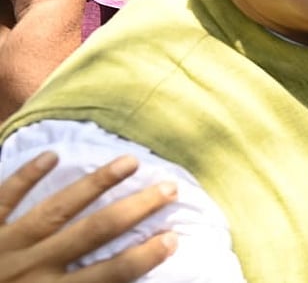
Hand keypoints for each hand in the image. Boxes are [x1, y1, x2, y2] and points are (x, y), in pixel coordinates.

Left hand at [0, 153, 176, 281]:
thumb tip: (118, 282)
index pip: (110, 274)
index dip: (144, 257)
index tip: (172, 237)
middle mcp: (35, 265)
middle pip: (95, 231)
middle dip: (135, 208)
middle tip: (168, 188)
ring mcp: (7, 243)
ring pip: (57, 208)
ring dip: (96, 183)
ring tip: (130, 161)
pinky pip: (5, 198)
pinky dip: (26, 176)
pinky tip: (52, 156)